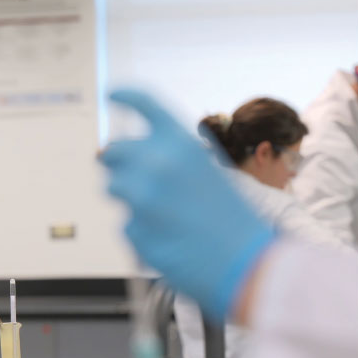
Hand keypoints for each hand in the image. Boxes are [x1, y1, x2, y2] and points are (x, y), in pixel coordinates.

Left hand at [99, 89, 275, 320]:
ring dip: (130, 196)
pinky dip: (142, 228)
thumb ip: (164, 157)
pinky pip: (126, 221)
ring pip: (113, 187)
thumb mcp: (205, 171)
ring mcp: (141, 195)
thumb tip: (110, 154)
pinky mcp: (133, 226)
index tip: (112, 93)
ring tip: (167, 213)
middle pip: (114, 150)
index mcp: (180, 141)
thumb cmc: (231, 218)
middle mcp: (156, 161)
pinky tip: (170, 237)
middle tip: (138, 177)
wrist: (248, 264)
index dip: (126, 95)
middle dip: (118, 162)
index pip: (145, 103)